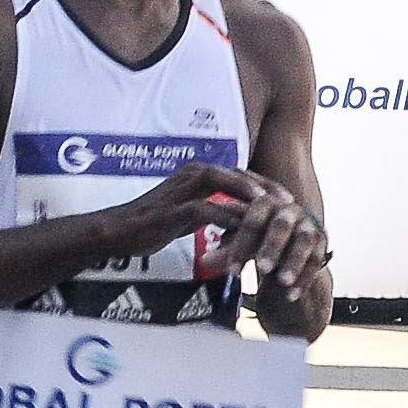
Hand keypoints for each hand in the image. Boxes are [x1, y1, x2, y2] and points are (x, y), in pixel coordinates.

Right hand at [99, 163, 285, 263]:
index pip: (241, 174)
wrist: (117, 232)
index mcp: (197, 174)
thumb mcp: (187, 216)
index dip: (266, 185)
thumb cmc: (150, 225)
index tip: (287, 200)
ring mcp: (182, 188)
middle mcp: (192, 174)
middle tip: (291, 205)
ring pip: (227, 185)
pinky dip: (228, 218)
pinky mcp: (173, 208)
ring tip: (274, 214)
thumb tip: (236, 222)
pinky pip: (207, 209)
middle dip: (267, 189)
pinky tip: (246, 230)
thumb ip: (211, 213)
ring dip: (253, 198)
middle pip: (240, 174)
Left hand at [191, 168, 330, 301]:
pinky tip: (292, 295)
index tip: (232, 270)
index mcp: (265, 203)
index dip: (242, 243)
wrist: (285, 250)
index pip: (253, 217)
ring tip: (282, 281)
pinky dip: (304, 278)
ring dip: (293, 262)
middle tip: (262, 267)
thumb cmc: (256, 242)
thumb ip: (225, 252)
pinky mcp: (322, 243)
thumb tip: (204, 260)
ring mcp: (308, 226)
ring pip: (303, 242)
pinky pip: (316, 260)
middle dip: (271, 246)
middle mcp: (289, 210)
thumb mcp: (239, 246)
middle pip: (281, 225)